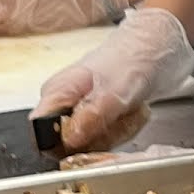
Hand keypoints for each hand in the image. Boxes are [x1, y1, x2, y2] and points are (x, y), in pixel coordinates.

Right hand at [33, 7, 193, 152]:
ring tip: (129, 109)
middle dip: (101, 137)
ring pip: (90, 145)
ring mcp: (78, 111)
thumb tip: (69, 140)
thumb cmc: (133, 59)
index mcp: (56, 92)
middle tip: (121, 115)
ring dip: (117, 132)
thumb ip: (92, 117)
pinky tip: (131, 112)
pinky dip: (123, 129)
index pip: (40, 133)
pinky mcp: (94, 117)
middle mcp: (62, 104)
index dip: (64, 144)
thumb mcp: (115, 92)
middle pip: (68, 145)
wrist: (154, 47)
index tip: (92, 135)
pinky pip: (104, 139)